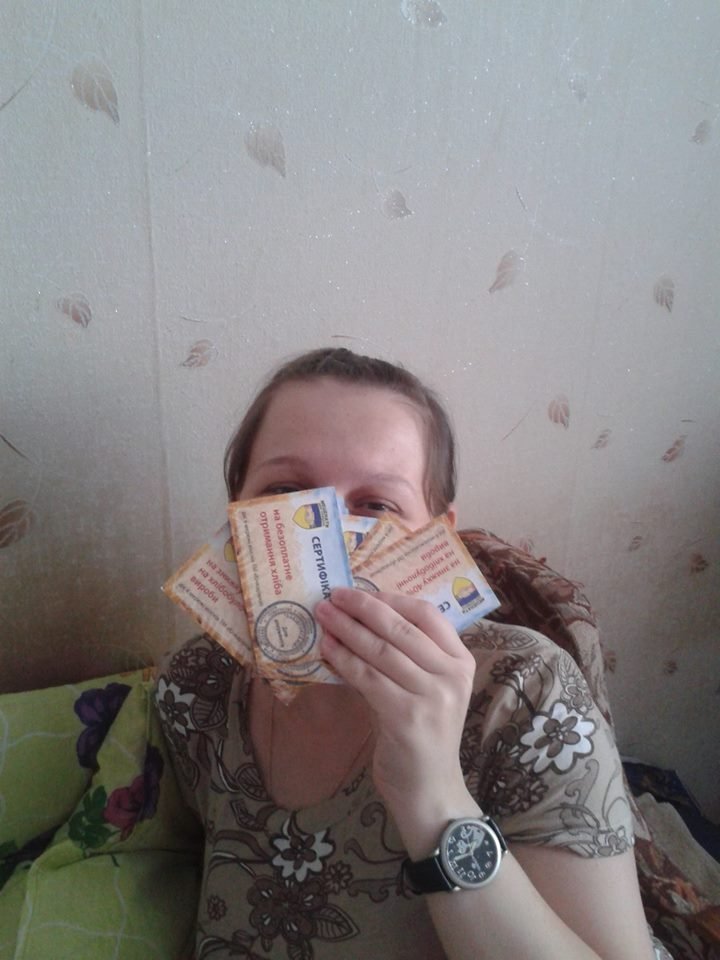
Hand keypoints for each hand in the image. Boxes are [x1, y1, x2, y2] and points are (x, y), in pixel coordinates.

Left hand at [315, 588, 478, 853]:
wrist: (430, 791)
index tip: (360, 592)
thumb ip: (407, 658)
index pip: (428, 615)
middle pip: (401, 628)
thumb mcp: (426, 690)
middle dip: (362, 608)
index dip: (392, 599)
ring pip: (381, 650)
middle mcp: (452, 675)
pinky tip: (326, 649)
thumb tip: (361, 620)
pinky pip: (368, 678)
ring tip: (323, 616)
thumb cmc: (422, 736)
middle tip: (333, 596)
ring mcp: (432, 696)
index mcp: (461, 662)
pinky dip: (344, 659)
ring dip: (347, 630)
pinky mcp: (407, 717)